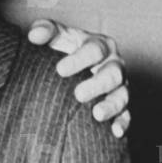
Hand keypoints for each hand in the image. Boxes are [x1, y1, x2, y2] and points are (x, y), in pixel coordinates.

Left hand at [27, 20, 129, 137]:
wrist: (74, 65)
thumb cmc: (64, 47)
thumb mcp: (56, 35)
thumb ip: (45, 30)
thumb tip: (34, 35)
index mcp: (100, 45)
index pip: (94, 50)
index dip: (79, 59)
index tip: (60, 70)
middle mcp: (114, 64)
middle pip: (113, 73)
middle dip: (97, 84)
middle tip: (78, 94)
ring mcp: (120, 85)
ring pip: (122, 95)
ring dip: (111, 105)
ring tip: (96, 115)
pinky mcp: (122, 104)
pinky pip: (127, 115)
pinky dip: (122, 122)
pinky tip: (115, 132)